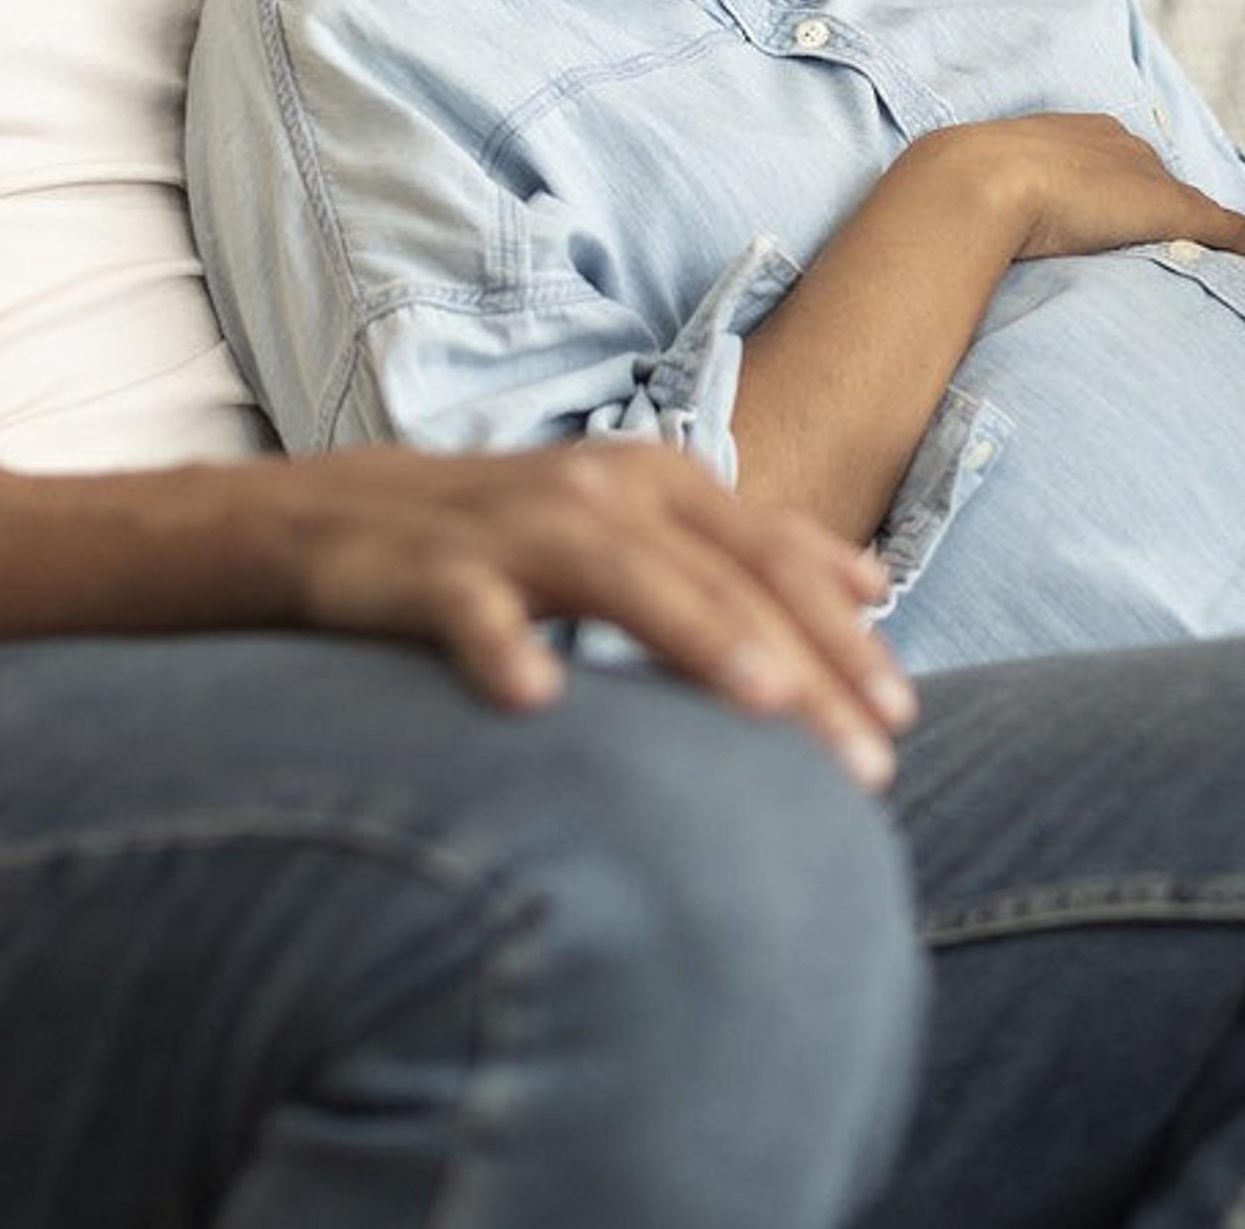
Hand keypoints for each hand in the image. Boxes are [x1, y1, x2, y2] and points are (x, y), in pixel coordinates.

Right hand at [249, 441, 915, 787]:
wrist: (342, 519)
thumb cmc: (516, 538)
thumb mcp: (641, 524)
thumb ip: (750, 551)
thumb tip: (874, 586)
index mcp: (661, 484)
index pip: (775, 560)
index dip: (843, 633)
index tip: (901, 714)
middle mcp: (602, 493)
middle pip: (722, 579)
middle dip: (806, 667)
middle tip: (867, 759)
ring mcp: (515, 526)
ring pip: (623, 578)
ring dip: (696, 634)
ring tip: (763, 700)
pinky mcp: (430, 569)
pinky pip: (470, 610)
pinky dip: (502, 646)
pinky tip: (535, 698)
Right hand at [913, 114, 1244, 269]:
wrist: (975, 184)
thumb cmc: (958, 192)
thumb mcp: (972, 196)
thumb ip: (976, 214)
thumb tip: (938, 250)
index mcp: (1070, 134)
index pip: (1112, 162)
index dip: (1124, 191)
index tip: (1128, 215)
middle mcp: (1116, 143)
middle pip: (1157, 179)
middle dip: (1172, 206)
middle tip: (1184, 242)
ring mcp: (1144, 177)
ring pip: (1191, 206)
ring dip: (1213, 233)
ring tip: (1235, 259)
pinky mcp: (1169, 210)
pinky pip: (1225, 230)